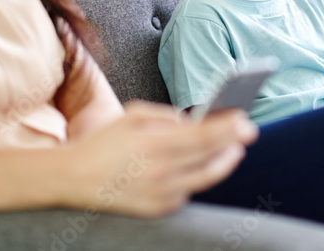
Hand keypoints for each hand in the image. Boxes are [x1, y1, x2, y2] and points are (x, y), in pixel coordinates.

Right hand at [65, 100, 256, 216]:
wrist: (74, 179)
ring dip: (224, 162)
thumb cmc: (105, 142)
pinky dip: (197, 177)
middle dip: (233, 143)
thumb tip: (195, 120)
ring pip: (206, 178)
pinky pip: (188, 191)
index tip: (245, 120)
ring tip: (234, 150)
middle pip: (211, 157)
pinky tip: (203, 165)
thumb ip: (167, 115)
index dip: (229, 128)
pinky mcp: (159, 209)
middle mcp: (161, 172)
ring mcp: (161, 194)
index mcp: (155, 144)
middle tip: (249, 131)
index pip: (204, 136)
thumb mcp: (133, 114)